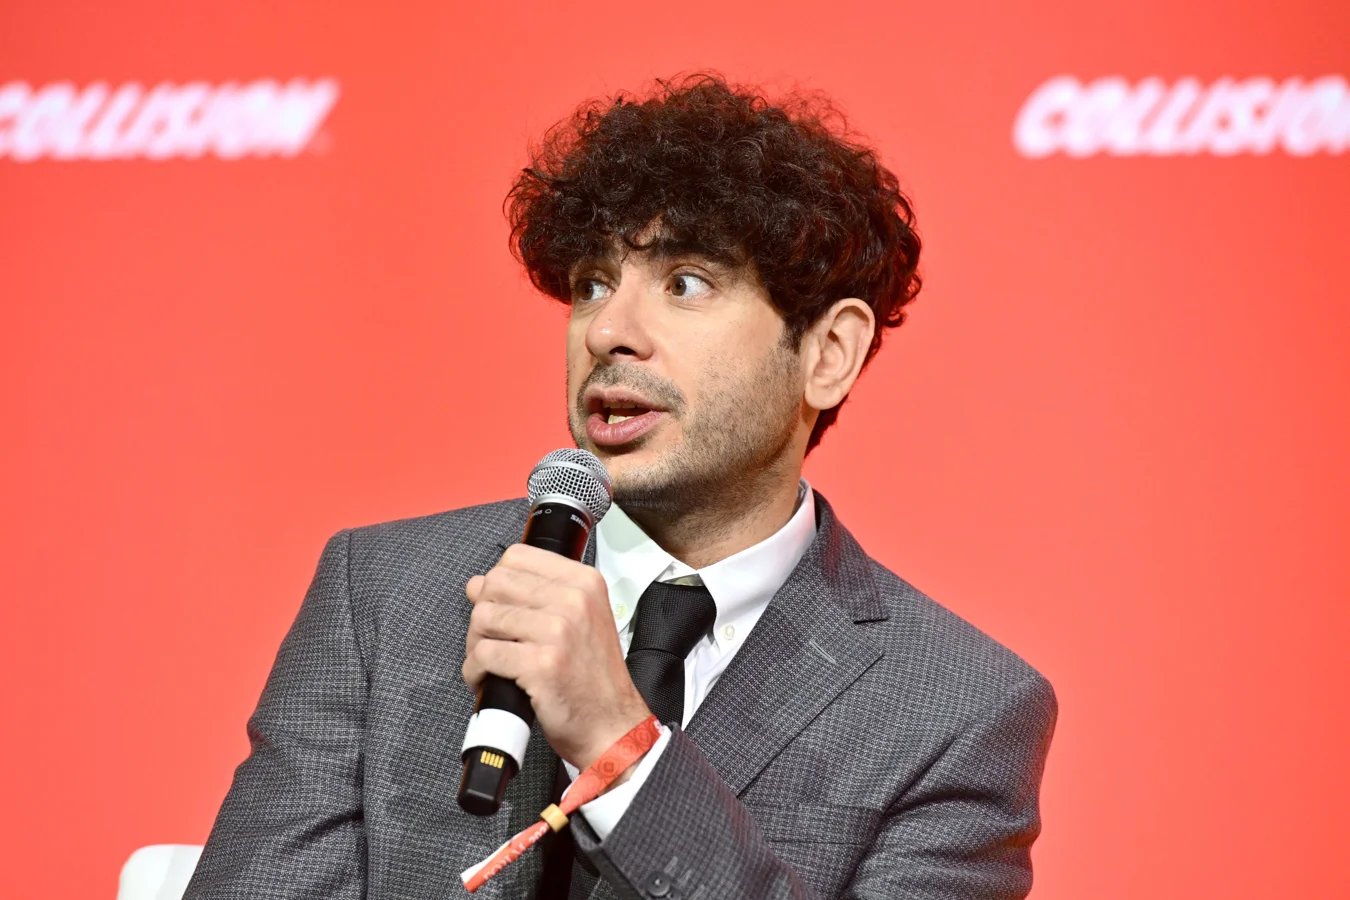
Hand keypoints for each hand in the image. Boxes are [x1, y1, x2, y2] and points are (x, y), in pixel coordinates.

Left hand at [463, 543, 651, 770]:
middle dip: (482, 611)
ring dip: (475, 643)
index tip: (501, 604)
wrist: (612, 725)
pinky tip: (486, 680)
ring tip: (489, 662)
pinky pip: (484, 654)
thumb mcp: (578, 621)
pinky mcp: (540, 664)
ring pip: (484, 617)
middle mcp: (574, 600)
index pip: (517, 556)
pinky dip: (475, 670)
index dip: (498, 581)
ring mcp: (558, 631)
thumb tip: (477, 583)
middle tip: (490, 637)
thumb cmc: (592, 677)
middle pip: (495, 584)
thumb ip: (533, 596)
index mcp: (584, 582)